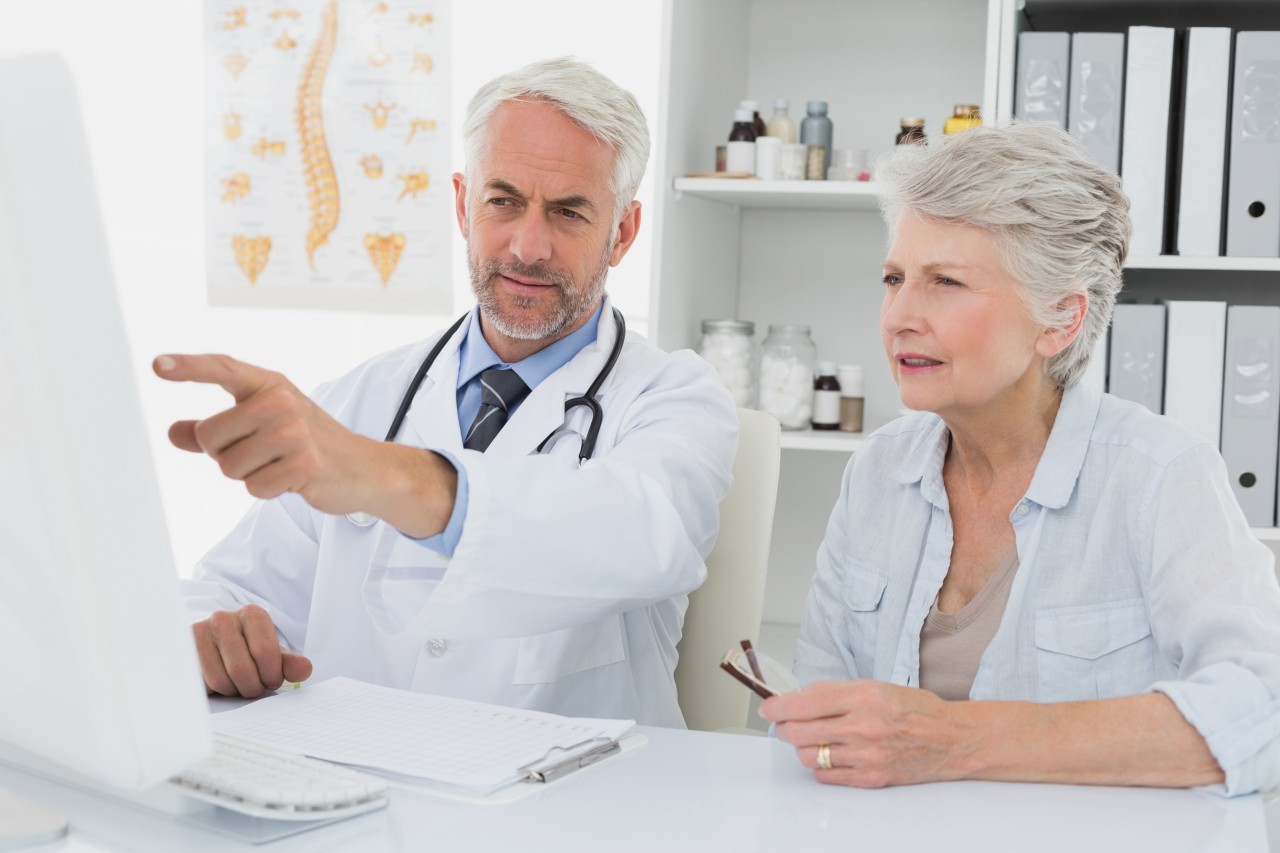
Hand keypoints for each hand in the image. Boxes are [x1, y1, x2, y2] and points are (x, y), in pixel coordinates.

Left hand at [154, 354, 383, 515]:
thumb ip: (218, 429)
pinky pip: (255, 486)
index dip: (189, 367)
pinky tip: (292, 479)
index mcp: (270, 385)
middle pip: (209, 436)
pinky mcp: (304, 464)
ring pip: (229, 466)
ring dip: (248, 474)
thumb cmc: (308, 443)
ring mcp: (294, 432)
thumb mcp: (263, 427)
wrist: (363, 467)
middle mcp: (281, 402)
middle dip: (224, 453)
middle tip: (262, 453)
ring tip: (279, 464)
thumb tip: (175, 432)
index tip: (158, 365)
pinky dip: (268, 489)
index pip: (224, 369)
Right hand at [193, 604, 311, 696]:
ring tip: (236, 684)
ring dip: (233, 691)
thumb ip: (289, 663)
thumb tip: (305, 669)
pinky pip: (202, 683)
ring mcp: (199, 632)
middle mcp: (223, 618)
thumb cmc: (247, 652)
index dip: (271, 675)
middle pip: (242, 669)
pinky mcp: (182, 651)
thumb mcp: (272, 656)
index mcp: (252, 615)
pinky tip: (219, 683)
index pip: (265, 652)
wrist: (212, 647)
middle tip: (253, 687)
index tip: (271, 680)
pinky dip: (214, 691)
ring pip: (221, 679)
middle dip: (252, 687)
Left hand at [760, 680, 968, 787]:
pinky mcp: (871, 778)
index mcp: (862, 696)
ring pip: (808, 756)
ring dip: (802, 747)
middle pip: (798, 731)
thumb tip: (797, 699)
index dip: (777, 706)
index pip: (804, 702)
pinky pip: (826, 776)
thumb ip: (835, 693)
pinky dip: (820, 766)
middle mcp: (863, 726)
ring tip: (812, 739)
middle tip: (785, 723)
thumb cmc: (915, 709)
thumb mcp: (874, 686)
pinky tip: (830, 754)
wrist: (951, 739)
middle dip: (784, 727)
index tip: (768, 707)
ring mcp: (867, 755)